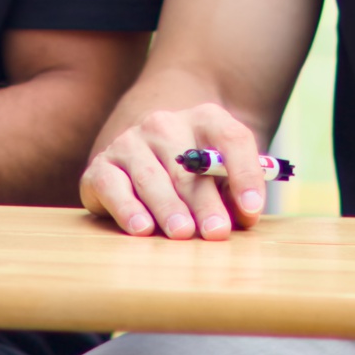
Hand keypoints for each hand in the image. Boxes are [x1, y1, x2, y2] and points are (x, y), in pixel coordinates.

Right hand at [78, 103, 264, 240]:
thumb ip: (236, 195)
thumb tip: (245, 215)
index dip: (245, 173)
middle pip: (189, 165)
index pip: (231, 138)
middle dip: (205, 202)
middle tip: (217, 232)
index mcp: (204, 120)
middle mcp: (164, 124)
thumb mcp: (222, 181)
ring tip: (182, 234)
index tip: (252, 208)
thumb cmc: (195, 181)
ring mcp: (129, 142)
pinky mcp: (101, 165)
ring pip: (151, 176)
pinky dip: (127, 208)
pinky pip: (112, 185)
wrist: (144, 163)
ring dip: (168, 207)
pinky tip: (142, 228)